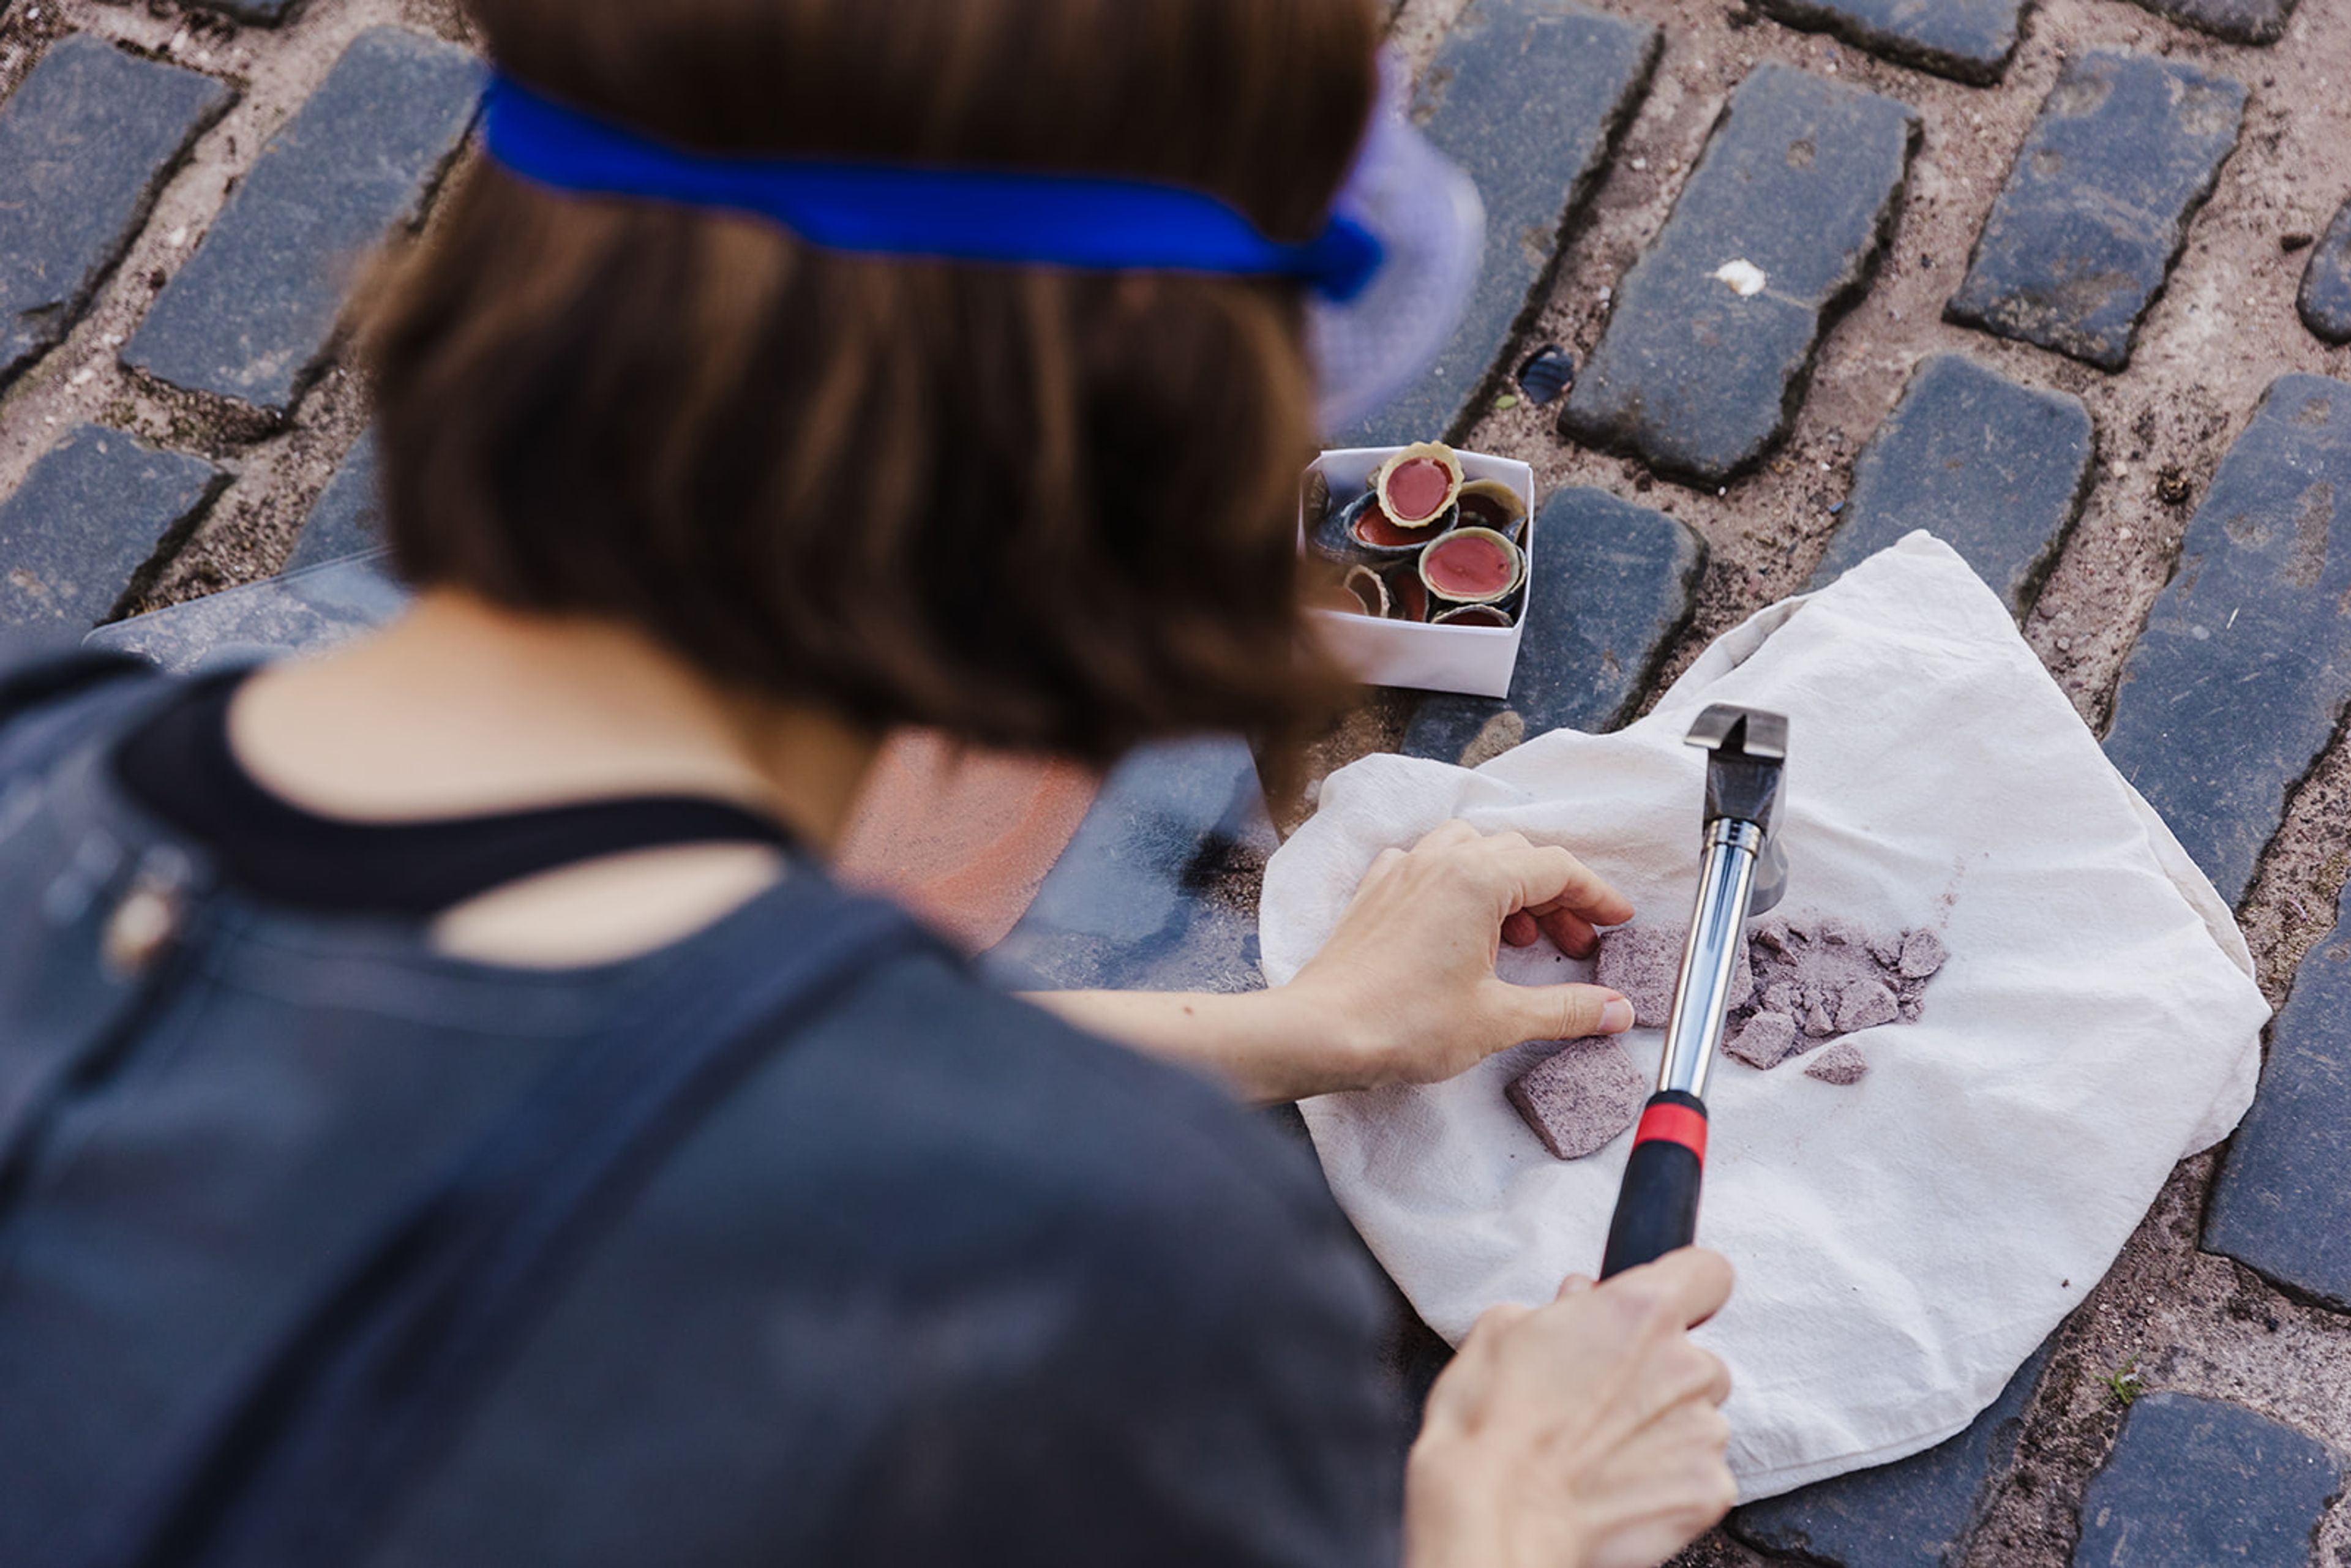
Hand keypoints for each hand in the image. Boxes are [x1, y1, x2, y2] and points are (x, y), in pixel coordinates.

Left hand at [1282, 820, 1636, 1088]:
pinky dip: (1459, 887)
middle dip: (1557, 898)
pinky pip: (1429, 867)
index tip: (1617, 921)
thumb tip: (1615, 1010)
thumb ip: (1565, 1010)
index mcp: (1476, 877)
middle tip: (1576, 946)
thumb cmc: (1403, 1023)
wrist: (1320, 1032)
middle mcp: (1438, 860)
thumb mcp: (1500, 1020)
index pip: (1557, 867)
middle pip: (1518, 857)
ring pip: (1473, 853)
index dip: (1596, 894)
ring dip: (1509, 887)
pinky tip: (1464, 928)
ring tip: (1524, 940)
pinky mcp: (1375, 893)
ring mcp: (1401, 871)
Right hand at [1404, 1250, 1737, 1567]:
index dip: (1684, 1289)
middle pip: (1699, 1356)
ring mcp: (1704, 1431)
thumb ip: (1559, 1308)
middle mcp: (1685, 1365)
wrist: (1497, 1517)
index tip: (1663, 1309)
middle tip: (1602, 1397)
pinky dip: (1669, 1480)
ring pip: (1700, 1418)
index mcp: (1640, 1311)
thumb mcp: (1501, 1330)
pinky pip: (1702, 1474)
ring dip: (1663, 1428)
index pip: (1707, 1272)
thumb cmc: (1491, 1427)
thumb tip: (1580, 1304)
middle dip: (1660, 1372)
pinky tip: (1617, 1484)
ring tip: (1600, 1449)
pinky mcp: (1708, 1491)